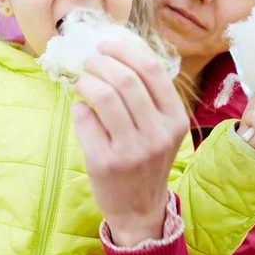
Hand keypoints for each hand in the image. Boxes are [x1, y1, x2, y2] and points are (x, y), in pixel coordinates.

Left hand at [72, 42, 187, 246]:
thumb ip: (148, 97)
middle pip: (125, 79)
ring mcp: (132, 150)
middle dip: (100, 62)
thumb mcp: (162, 130)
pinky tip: (82, 111)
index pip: (152, 71)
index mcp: (175, 120)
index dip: (124, 51)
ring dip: (87, 81)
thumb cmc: (147, 161)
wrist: (139, 209)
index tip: (106, 45)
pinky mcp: (105, 162)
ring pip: (104, 96)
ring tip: (82, 81)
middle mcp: (158, 134)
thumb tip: (115, 54)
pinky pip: (85, 119)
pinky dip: (79, 107)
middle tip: (89, 61)